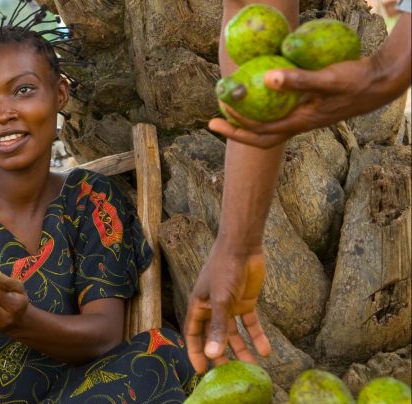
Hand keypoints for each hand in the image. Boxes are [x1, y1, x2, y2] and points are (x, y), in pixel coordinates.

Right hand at [184, 244, 269, 373]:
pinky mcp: (245, 302)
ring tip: (252, 367)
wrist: (242, 246)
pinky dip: (257, 336)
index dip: (196, 352)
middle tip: (229, 373)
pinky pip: (250, 324)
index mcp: (199, 307)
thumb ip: (218, 328)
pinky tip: (266, 351)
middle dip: (221, 355)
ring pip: (234, 334)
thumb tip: (213, 354)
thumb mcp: (222, 301)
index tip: (201, 371)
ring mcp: (229, 306)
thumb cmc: (225, 270)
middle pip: (215, 337)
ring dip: (242, 349)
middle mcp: (212, 308)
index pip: (194, 335)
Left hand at [208, 58, 388, 147]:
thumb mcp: (327, 79)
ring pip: (268, 128)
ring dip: (246, 122)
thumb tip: (268, 79)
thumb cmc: (355, 81)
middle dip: (235, 132)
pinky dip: (263, 110)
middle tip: (211, 122)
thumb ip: (299, 80)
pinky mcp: (307, 110)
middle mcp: (298, 125)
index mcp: (300, 122)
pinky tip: (255, 96)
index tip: (220, 114)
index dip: (239, 126)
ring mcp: (302, 119)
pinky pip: (278, 115)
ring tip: (228, 111)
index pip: (262, 131)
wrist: (378, 84)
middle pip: (260, 138)